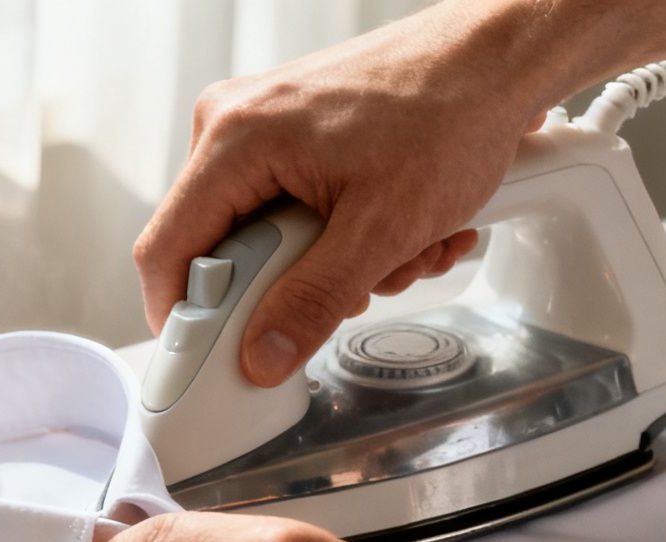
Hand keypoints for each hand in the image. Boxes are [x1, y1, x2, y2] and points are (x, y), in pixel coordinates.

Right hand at [133, 9, 554, 386]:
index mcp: (235, 139)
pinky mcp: (296, 135)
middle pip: (225, 250)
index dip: (182, 320)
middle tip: (356, 291)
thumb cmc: (451, 108)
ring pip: (271, 237)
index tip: (212, 361)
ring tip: (404, 250)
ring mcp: (265, 127)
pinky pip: (298, 211)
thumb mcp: (382, 228)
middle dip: (297, 288)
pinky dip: (352, 236)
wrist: (499, 56)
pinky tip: (406, 230)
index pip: (166, 251)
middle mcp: (236, 125)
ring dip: (340, 266)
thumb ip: (312, 301)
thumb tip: (262, 355)